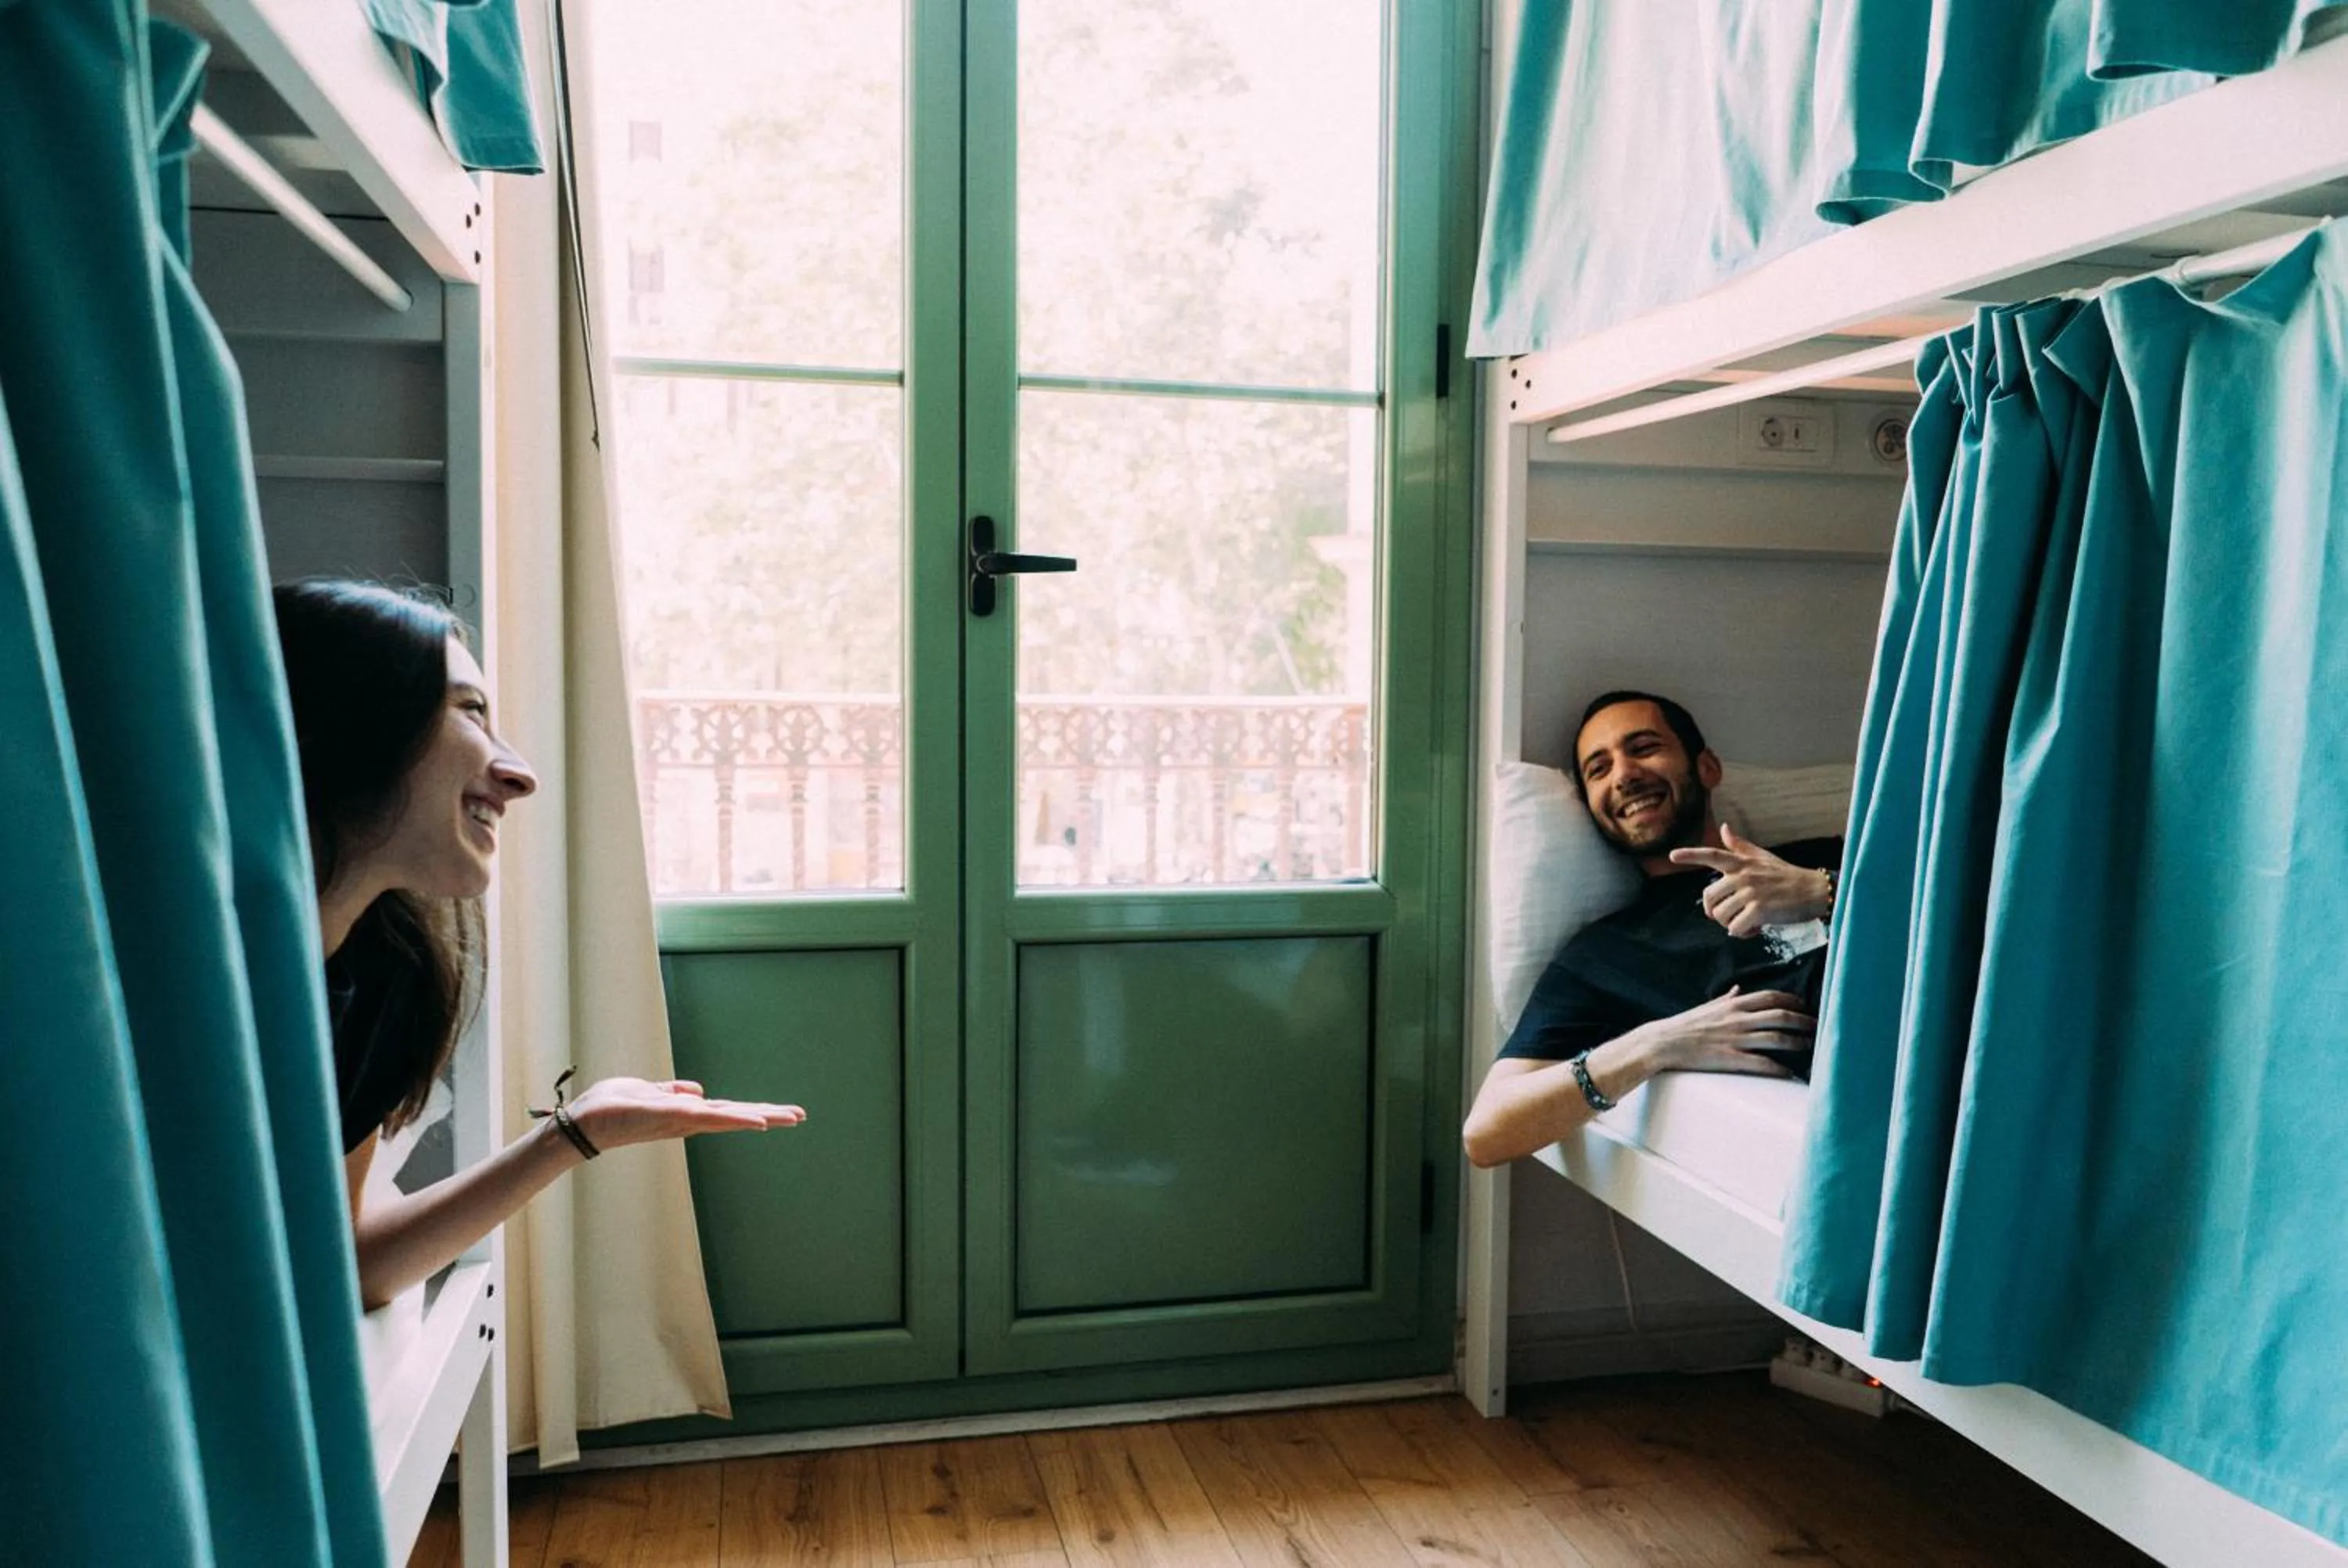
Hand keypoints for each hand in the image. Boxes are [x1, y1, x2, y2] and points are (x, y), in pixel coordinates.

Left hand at [564, 1077, 805, 1153]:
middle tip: (800, 1116)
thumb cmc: (610, 1107)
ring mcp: (682, 1120)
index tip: (782, 1112)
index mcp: (683, 1113)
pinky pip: (711, 1117)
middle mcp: (687, 1120)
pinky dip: (736, 1119)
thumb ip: (671, 1091)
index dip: (753, 1111)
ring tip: (790, 1117)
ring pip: (730, 1117)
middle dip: (768, 1115)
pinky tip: (757, 1120)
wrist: (582, 1121)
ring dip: (761, 1115)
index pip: (725, 1110)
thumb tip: (698, 1090)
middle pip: (735, 1115)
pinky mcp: (673, 1116)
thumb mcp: (646, 1091)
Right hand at [1636, 987, 1810, 1076]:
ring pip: (1776, 1038)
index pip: (1770, 997)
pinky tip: (1789, 1073)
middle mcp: (1738, 1019)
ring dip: (1797, 1043)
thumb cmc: (1684, 1025)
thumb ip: (1726, 998)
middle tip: (1816, 1025)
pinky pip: (1761, 1063)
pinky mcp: (1731, 1059)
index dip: (1791, 1000)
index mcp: (1733, 1005)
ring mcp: (1736, 1039)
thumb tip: (1737, 989)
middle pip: (1780, 1016)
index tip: (1803, 1004)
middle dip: (1802, 1020)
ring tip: (1809, 1046)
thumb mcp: (1707, 1006)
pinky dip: (1779, 1068)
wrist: (1663, 1043)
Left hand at [1669, 824, 1832, 935]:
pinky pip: (1735, 928)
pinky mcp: (1759, 910)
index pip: (1712, 855)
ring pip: (1721, 915)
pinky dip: (1742, 933)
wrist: (1814, 890)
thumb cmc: (1787, 875)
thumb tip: (1724, 828)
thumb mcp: (1762, 857)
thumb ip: (1740, 846)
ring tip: (1746, 922)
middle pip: (1710, 897)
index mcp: (1742, 863)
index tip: (1672, 856)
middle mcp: (1743, 876)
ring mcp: (1750, 892)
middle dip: (1715, 912)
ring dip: (1730, 924)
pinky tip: (1755, 929)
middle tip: (1729, 916)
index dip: (1691, 855)